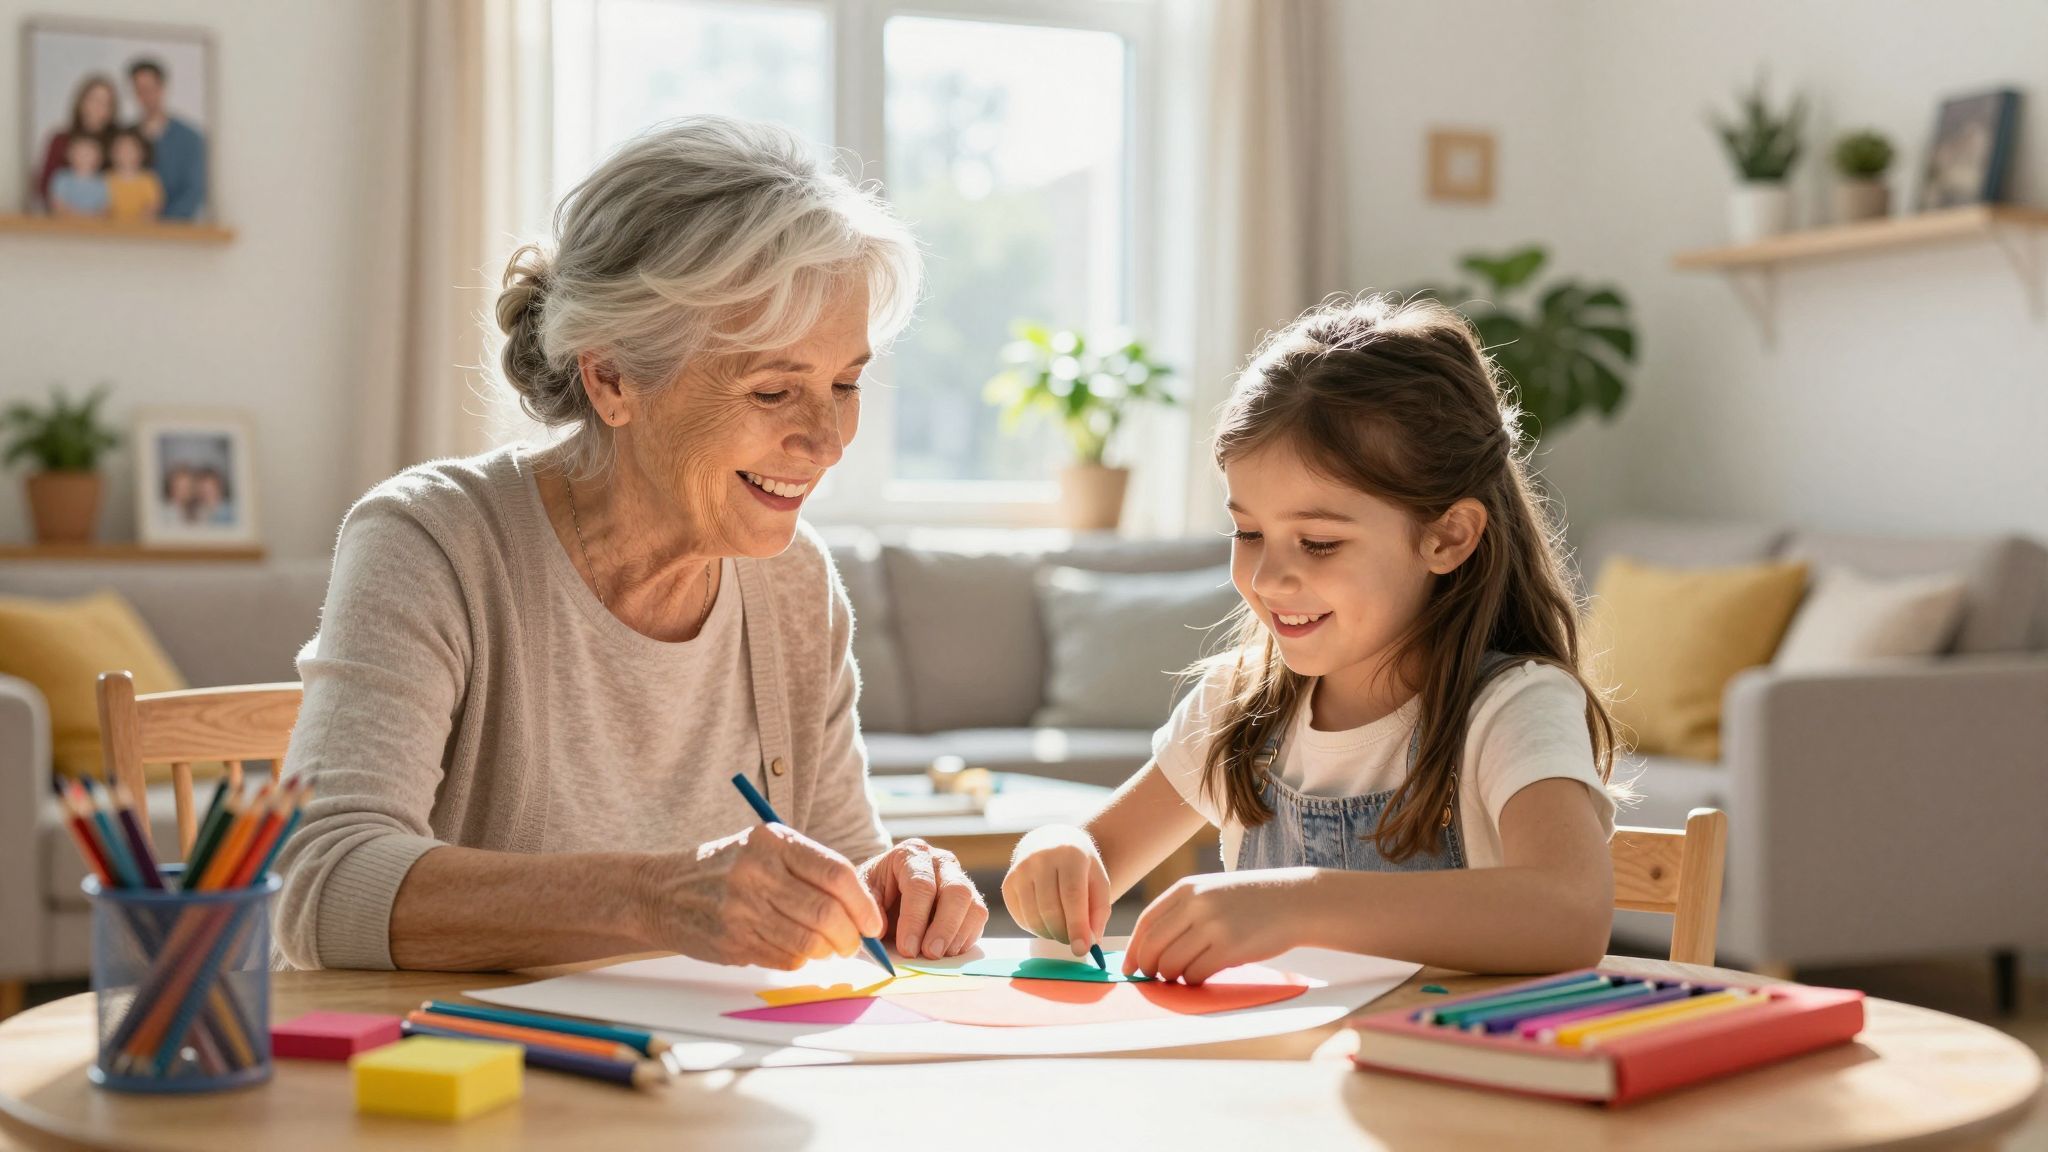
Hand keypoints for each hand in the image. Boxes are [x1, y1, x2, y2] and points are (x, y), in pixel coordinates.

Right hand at [635, 823, 883, 969]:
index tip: (873, 922)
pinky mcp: (730, 941)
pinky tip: (793, 950)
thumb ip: (807, 869)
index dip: (863, 903)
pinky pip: (783, 957)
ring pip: (807, 941)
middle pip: (826, 912)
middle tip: (854, 944)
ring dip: (826, 952)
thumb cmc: (724, 868)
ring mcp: (741, 908)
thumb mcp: (761, 848)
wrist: (658, 892)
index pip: (836, 873)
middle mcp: (757, 872)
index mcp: (772, 841)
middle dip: (850, 936)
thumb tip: (859, 909)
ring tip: (828, 949)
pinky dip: (798, 959)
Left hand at [861, 838, 987, 958]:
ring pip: (972, 904)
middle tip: (930, 954)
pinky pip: (978, 917)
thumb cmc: (873, 891)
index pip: (920, 885)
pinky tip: (947, 950)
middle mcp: (940, 861)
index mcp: (911, 854)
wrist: (885, 888)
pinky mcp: (970, 897)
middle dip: (943, 927)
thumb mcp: (862, 894)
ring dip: (957, 935)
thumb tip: (880, 931)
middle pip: (956, 891)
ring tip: (937, 955)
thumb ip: (868, 909)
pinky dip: (966, 937)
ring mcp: (959, 877)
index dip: (915, 919)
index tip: (907, 949)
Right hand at [1001, 825, 1109, 957]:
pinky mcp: (1008, 883)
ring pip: (1033, 917)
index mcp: (1070, 854)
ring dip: (1050, 934)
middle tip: (1075, 941)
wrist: (1051, 841)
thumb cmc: (1080, 867)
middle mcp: (1040, 858)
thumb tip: (1090, 944)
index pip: (1072, 895)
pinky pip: (1021, 918)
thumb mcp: (1099, 881)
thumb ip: (1099, 912)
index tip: (1082, 950)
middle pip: (1050, 909)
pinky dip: (1036, 928)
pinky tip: (1047, 920)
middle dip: (1064, 934)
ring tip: (1063, 930)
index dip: (1077, 925)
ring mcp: (1020, 870)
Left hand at [1122, 868, 1317, 983]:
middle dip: (1149, 967)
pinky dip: (1194, 981)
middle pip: (1153, 945)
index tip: (1130, 966)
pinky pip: (1196, 974)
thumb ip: (1183, 912)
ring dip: (1173, 977)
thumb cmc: (1251, 901)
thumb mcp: (1212, 891)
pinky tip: (1203, 976)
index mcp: (1188, 888)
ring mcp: (1212, 926)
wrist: (1294, 901)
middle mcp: (1196, 905)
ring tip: (1184, 975)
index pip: (1146, 922)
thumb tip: (1150, 947)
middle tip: (1154, 977)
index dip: (1134, 948)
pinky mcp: (1229, 948)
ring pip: (1172, 964)